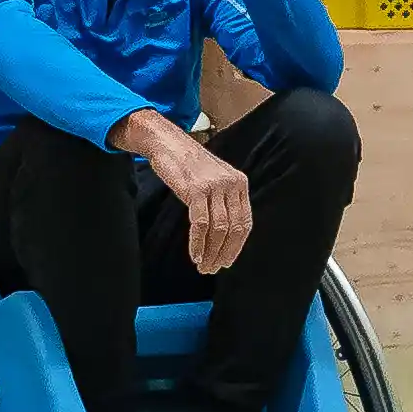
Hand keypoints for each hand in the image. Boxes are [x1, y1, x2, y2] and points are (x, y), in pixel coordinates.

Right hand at [132, 113, 253, 274]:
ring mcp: (214, 186)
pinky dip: (198, 243)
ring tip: (203, 265)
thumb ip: (223, 200)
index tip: (226, 261)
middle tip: (213, 268)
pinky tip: (195, 254)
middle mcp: (231, 184)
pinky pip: (200, 224)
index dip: (236, 246)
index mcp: (239, 183)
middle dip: (223, 253)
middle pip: (234, 228)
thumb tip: (225, 234)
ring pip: (218, 229)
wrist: (167, 142)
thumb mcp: (214, 178)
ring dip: (210, 252)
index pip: (245, 222)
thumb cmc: (187, 164)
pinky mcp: (196, 189)